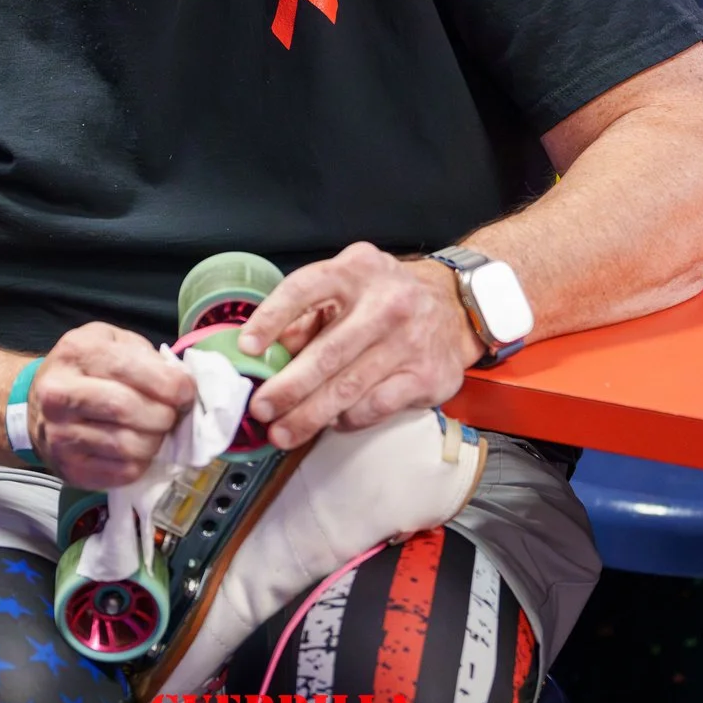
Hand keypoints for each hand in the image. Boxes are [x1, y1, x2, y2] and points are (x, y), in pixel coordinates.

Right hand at [28, 323, 196, 490]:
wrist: (39, 406)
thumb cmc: (87, 370)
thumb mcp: (111, 342)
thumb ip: (145, 356)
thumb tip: (181, 385)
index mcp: (76, 353)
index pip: (129, 368)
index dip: (168, 383)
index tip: (187, 392)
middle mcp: (59, 394)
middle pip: (127, 408)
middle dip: (164, 414)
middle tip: (172, 415)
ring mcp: (60, 434)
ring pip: (127, 445)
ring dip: (156, 441)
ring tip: (156, 432)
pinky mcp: (69, 468)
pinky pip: (122, 472)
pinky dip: (142, 462)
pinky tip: (139, 450)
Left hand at [234, 243, 480, 449]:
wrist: (455, 307)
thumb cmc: (386, 297)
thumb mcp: (348, 286)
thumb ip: (308, 315)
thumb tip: (269, 354)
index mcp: (357, 271)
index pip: (306, 289)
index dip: (272, 318)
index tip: (247, 347)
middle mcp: (386, 303)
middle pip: (327, 353)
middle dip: (288, 388)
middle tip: (261, 409)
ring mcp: (410, 341)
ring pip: (349, 388)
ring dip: (309, 416)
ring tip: (283, 432)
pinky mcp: (426, 375)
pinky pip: (375, 406)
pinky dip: (348, 419)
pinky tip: (331, 423)